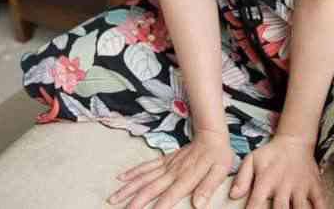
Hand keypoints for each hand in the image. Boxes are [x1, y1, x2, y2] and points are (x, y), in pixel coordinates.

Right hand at [106, 129, 235, 208]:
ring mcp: (167, 165)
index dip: (159, 206)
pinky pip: (147, 166)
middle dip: (135, 200)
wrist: (211, 133)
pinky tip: (121, 178)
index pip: (171, 194)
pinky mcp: (165, 160)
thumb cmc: (218, 155)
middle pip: (151, 187)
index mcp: (187, 177)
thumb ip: (208, 187)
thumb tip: (198, 205)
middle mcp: (173, 171)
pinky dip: (133, 172)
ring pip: (144, 177)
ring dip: (128, 188)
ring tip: (113, 197)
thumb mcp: (220, 170)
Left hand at [228, 135, 326, 208]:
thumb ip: (242, 178)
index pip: (256, 203)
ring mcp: (301, 187)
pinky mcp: (315, 187)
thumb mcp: (252, 159)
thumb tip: (233, 195)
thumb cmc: (271, 154)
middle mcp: (284, 186)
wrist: (295, 141)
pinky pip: (321, 203)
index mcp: (266, 180)